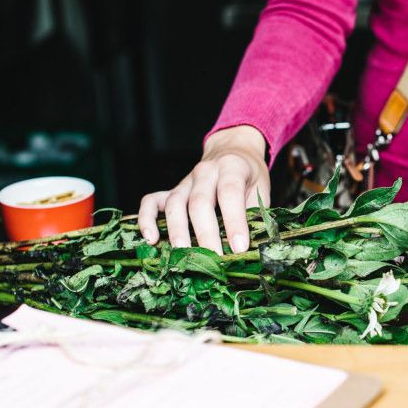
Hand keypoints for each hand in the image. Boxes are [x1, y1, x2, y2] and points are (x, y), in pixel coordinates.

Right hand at [138, 126, 269, 254]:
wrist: (232, 150)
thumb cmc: (248, 173)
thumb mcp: (261, 186)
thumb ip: (256, 210)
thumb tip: (255, 243)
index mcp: (231, 167)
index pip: (229, 194)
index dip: (234, 222)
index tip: (239, 247)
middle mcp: (205, 172)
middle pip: (199, 202)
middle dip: (206, 233)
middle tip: (214, 258)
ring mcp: (185, 181)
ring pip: (175, 204)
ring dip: (177, 230)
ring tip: (183, 252)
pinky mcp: (172, 189)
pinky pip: (151, 201)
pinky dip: (147, 219)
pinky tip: (150, 239)